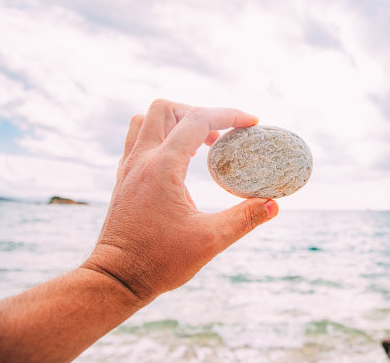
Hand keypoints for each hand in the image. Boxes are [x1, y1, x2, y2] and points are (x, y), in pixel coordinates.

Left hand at [81, 99, 278, 302]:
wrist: (116, 280)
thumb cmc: (159, 262)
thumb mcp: (210, 240)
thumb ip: (245, 218)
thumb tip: (273, 205)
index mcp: (163, 167)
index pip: (197, 119)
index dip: (229, 115)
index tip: (251, 123)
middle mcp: (141, 160)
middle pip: (165, 109)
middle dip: (197, 113)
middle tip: (219, 137)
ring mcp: (128, 168)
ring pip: (146, 121)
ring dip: (174, 122)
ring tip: (199, 145)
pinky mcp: (124, 179)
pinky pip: (139, 141)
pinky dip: (161, 138)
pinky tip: (179, 163)